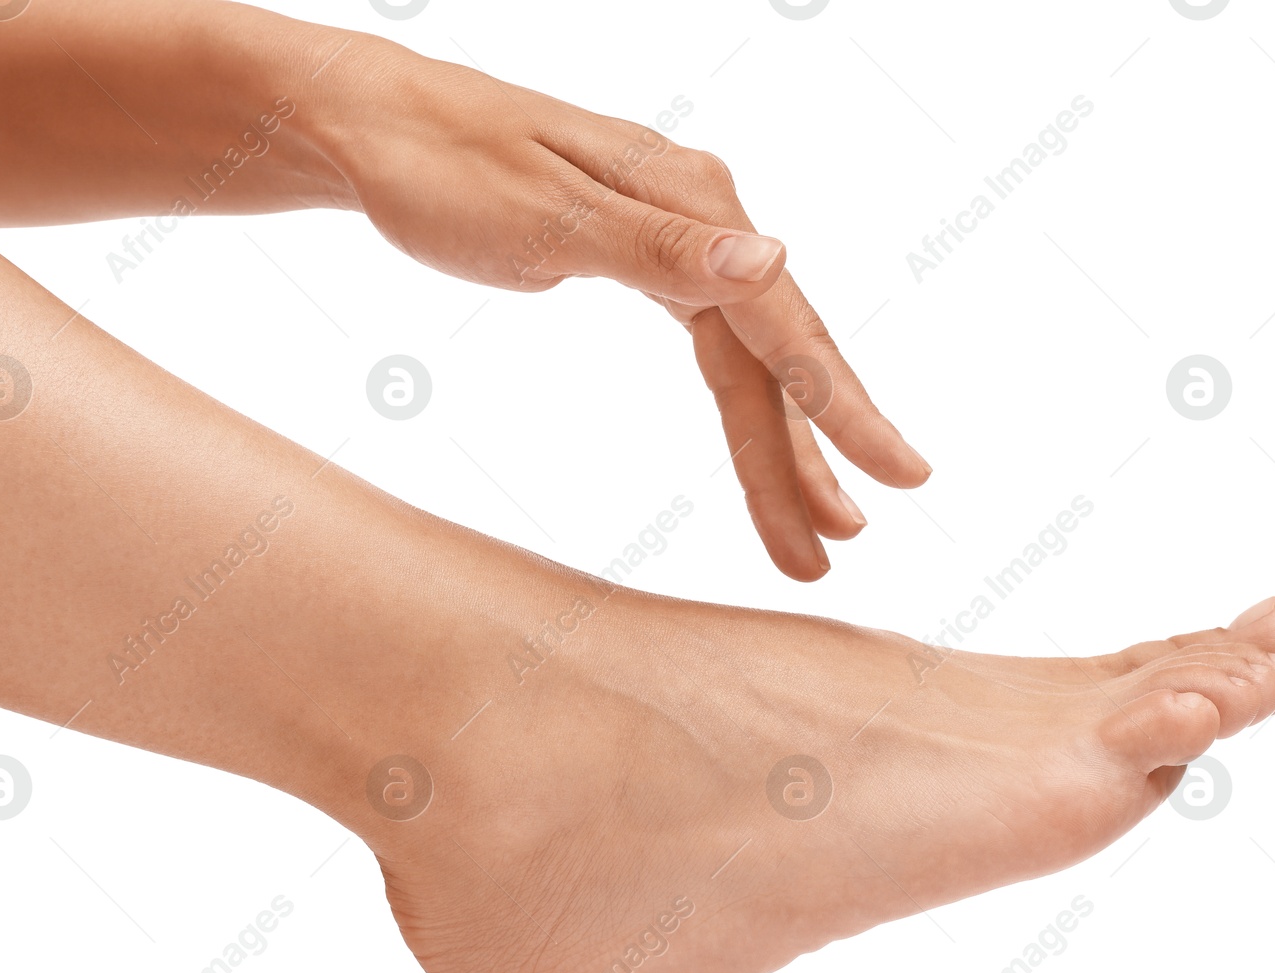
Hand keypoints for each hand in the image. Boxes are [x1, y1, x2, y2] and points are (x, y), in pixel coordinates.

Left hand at [317, 34, 931, 579]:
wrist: (378, 128)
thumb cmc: (443, 170)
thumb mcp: (544, 216)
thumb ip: (659, 247)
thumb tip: (770, 260)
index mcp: (690, 201)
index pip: (780, 324)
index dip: (839, 407)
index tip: (896, 475)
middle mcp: (699, 217)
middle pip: (772, 354)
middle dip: (810, 454)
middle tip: (842, 542)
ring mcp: (674, 237)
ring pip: (746, 359)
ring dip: (779, 446)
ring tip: (810, 528)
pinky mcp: (643, 256)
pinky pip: (714, 346)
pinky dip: (741, 403)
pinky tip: (764, 440)